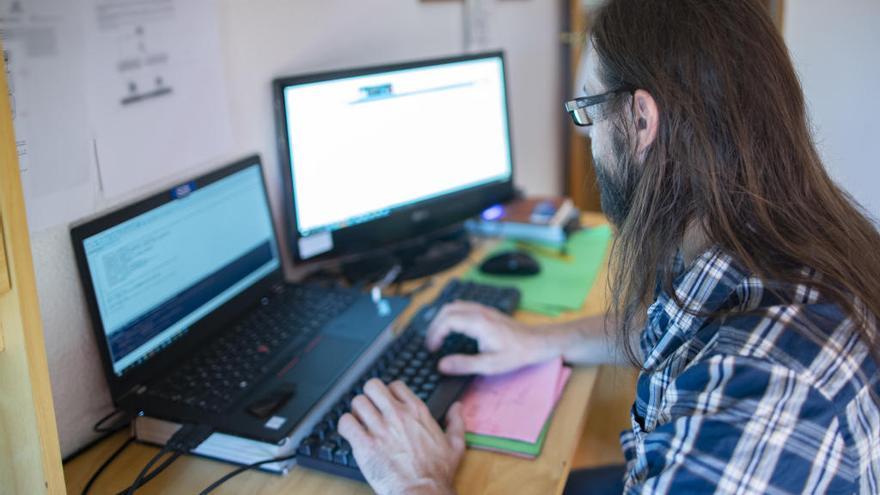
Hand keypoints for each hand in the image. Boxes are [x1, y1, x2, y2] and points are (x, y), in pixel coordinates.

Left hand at [337, 378, 463, 494]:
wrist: (423, 493)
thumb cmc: (438, 473)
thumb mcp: (455, 445)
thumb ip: (456, 422)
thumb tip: (457, 407)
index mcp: (417, 411)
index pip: (395, 385)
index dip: (389, 394)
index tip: (387, 405)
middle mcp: (397, 415)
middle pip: (372, 386)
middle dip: (369, 396)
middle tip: (370, 410)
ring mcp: (380, 428)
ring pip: (357, 402)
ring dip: (356, 412)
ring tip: (360, 423)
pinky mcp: (364, 445)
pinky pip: (345, 423)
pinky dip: (345, 426)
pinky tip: (352, 434)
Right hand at [425, 301, 552, 374]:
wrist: (536, 342)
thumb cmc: (517, 353)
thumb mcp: (490, 365)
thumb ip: (464, 365)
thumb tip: (442, 365)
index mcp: (478, 323)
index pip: (447, 321)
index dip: (435, 334)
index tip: (433, 349)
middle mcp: (479, 312)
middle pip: (447, 310)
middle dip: (434, 326)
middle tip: (431, 344)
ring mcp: (483, 309)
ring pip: (453, 306)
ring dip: (441, 320)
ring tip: (438, 338)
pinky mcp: (486, 311)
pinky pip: (461, 307)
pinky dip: (450, 316)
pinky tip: (451, 330)